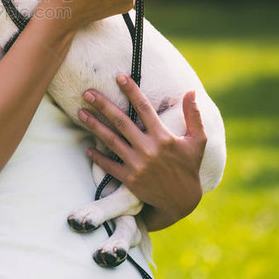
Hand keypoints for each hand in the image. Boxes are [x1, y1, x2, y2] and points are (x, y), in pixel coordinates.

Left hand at [78, 74, 206, 230]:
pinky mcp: (130, 179)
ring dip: (94, 125)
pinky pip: (109, 165)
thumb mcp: (197, 141)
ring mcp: (137, 164)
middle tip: (87, 92)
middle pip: (121, 121)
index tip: (119, 77)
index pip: (144, 108)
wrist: (181, 201)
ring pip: (111, 140)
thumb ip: (193, 116)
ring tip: (80, 112)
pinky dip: (98, 156)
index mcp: (163, 137)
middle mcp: (148, 149)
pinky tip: (88, 147)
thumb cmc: (189, 166)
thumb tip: (191, 91)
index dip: (131, 91)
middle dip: (102, 105)